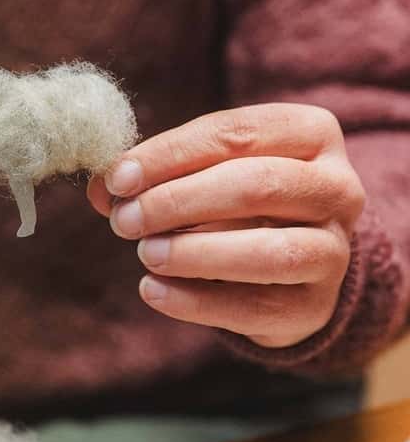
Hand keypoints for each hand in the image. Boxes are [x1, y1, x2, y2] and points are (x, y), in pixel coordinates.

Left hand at [88, 103, 364, 347]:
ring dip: (194, 252)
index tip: (119, 179)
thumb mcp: (202, 169)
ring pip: (269, 252)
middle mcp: (336, 187)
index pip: (233, 134)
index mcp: (309, 133)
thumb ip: (156, 173)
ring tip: (145, 253)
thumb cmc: (236, 199)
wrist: (289, 261)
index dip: (169, 156)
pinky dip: (196, 301)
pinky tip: (152, 289)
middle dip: (178, 202)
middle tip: (126, 219)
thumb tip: (105, 189)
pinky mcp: (315, 306)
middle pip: (255, 186)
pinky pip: (256, 308)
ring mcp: (334, 250)